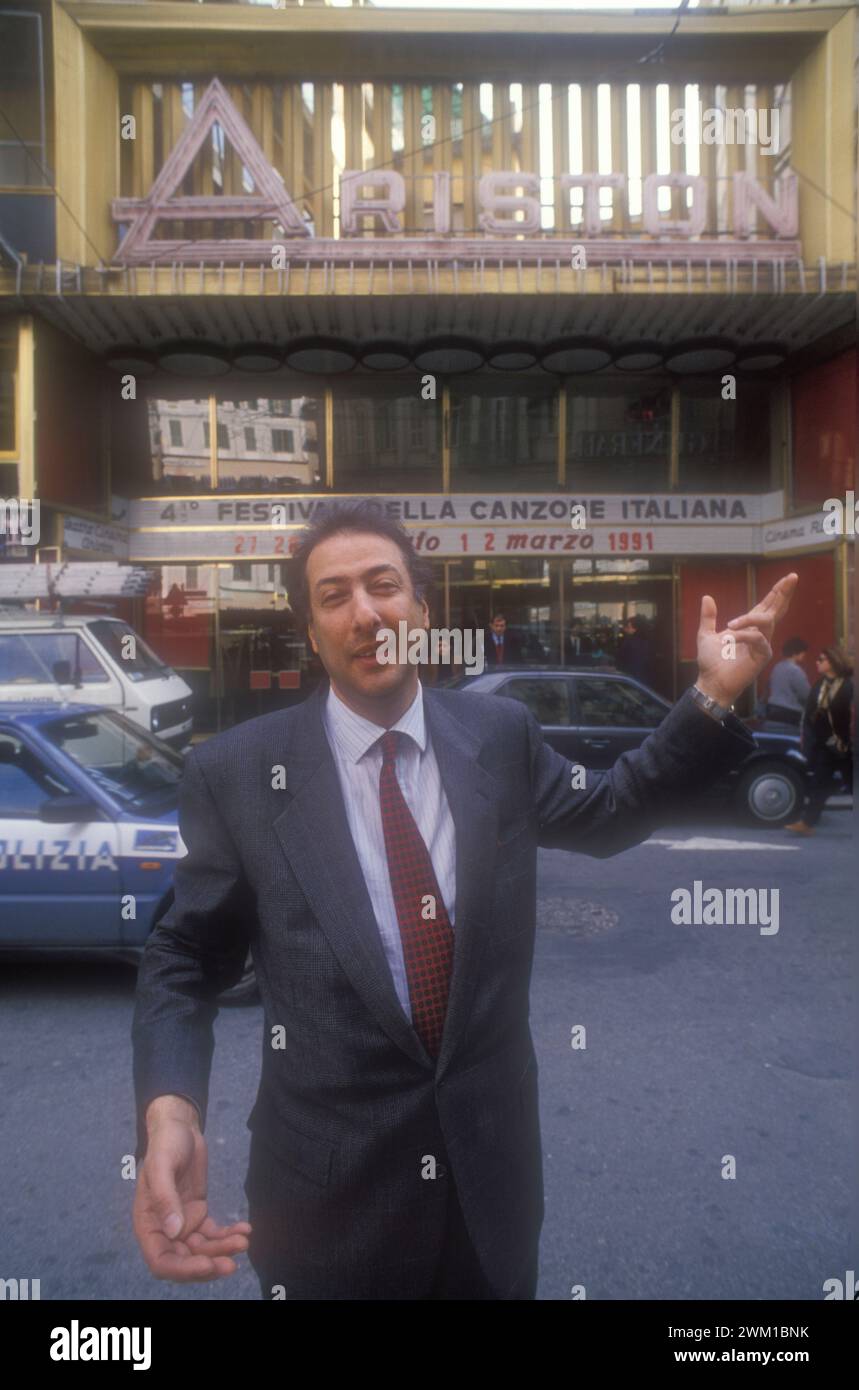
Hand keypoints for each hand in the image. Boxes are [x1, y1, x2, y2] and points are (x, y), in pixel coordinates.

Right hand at [133, 1101, 251, 1281]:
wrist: (180, 1127)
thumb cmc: (165, 1144)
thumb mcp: (161, 1166)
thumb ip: (165, 1198)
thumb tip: (174, 1231)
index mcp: (148, 1224)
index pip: (161, 1261)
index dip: (182, 1270)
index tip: (207, 1264)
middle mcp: (164, 1229)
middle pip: (185, 1260)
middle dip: (208, 1264)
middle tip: (232, 1263)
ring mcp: (182, 1223)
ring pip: (203, 1249)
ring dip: (222, 1249)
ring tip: (243, 1240)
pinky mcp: (198, 1213)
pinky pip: (213, 1233)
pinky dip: (228, 1234)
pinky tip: (245, 1229)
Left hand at [696, 572, 798, 706]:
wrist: (711, 682)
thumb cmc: (711, 662)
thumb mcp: (706, 634)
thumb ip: (708, 617)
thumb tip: (707, 596)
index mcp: (749, 627)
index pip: (766, 605)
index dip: (777, 592)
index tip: (788, 577)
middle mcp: (760, 634)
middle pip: (777, 609)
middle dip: (784, 592)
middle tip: (792, 576)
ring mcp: (763, 644)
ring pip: (767, 621)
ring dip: (748, 619)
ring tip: (730, 625)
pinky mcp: (763, 656)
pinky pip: (758, 638)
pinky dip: (743, 635)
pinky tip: (729, 638)